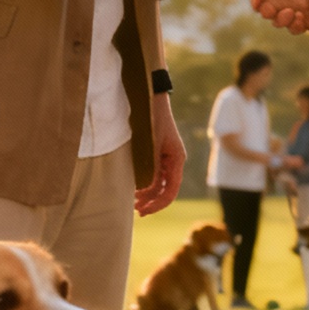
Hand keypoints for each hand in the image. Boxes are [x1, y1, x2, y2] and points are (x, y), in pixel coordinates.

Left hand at [135, 94, 184, 214]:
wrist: (150, 98)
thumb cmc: (151, 120)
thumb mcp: (150, 146)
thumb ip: (150, 169)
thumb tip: (146, 191)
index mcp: (177, 160)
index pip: (170, 191)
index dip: (157, 205)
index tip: (143, 211)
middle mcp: (173, 162)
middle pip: (165, 190)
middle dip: (151, 202)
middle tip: (135, 209)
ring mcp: (166, 158)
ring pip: (158, 183)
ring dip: (147, 194)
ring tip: (132, 201)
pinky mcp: (158, 154)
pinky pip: (154, 174)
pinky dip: (145, 183)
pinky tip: (134, 187)